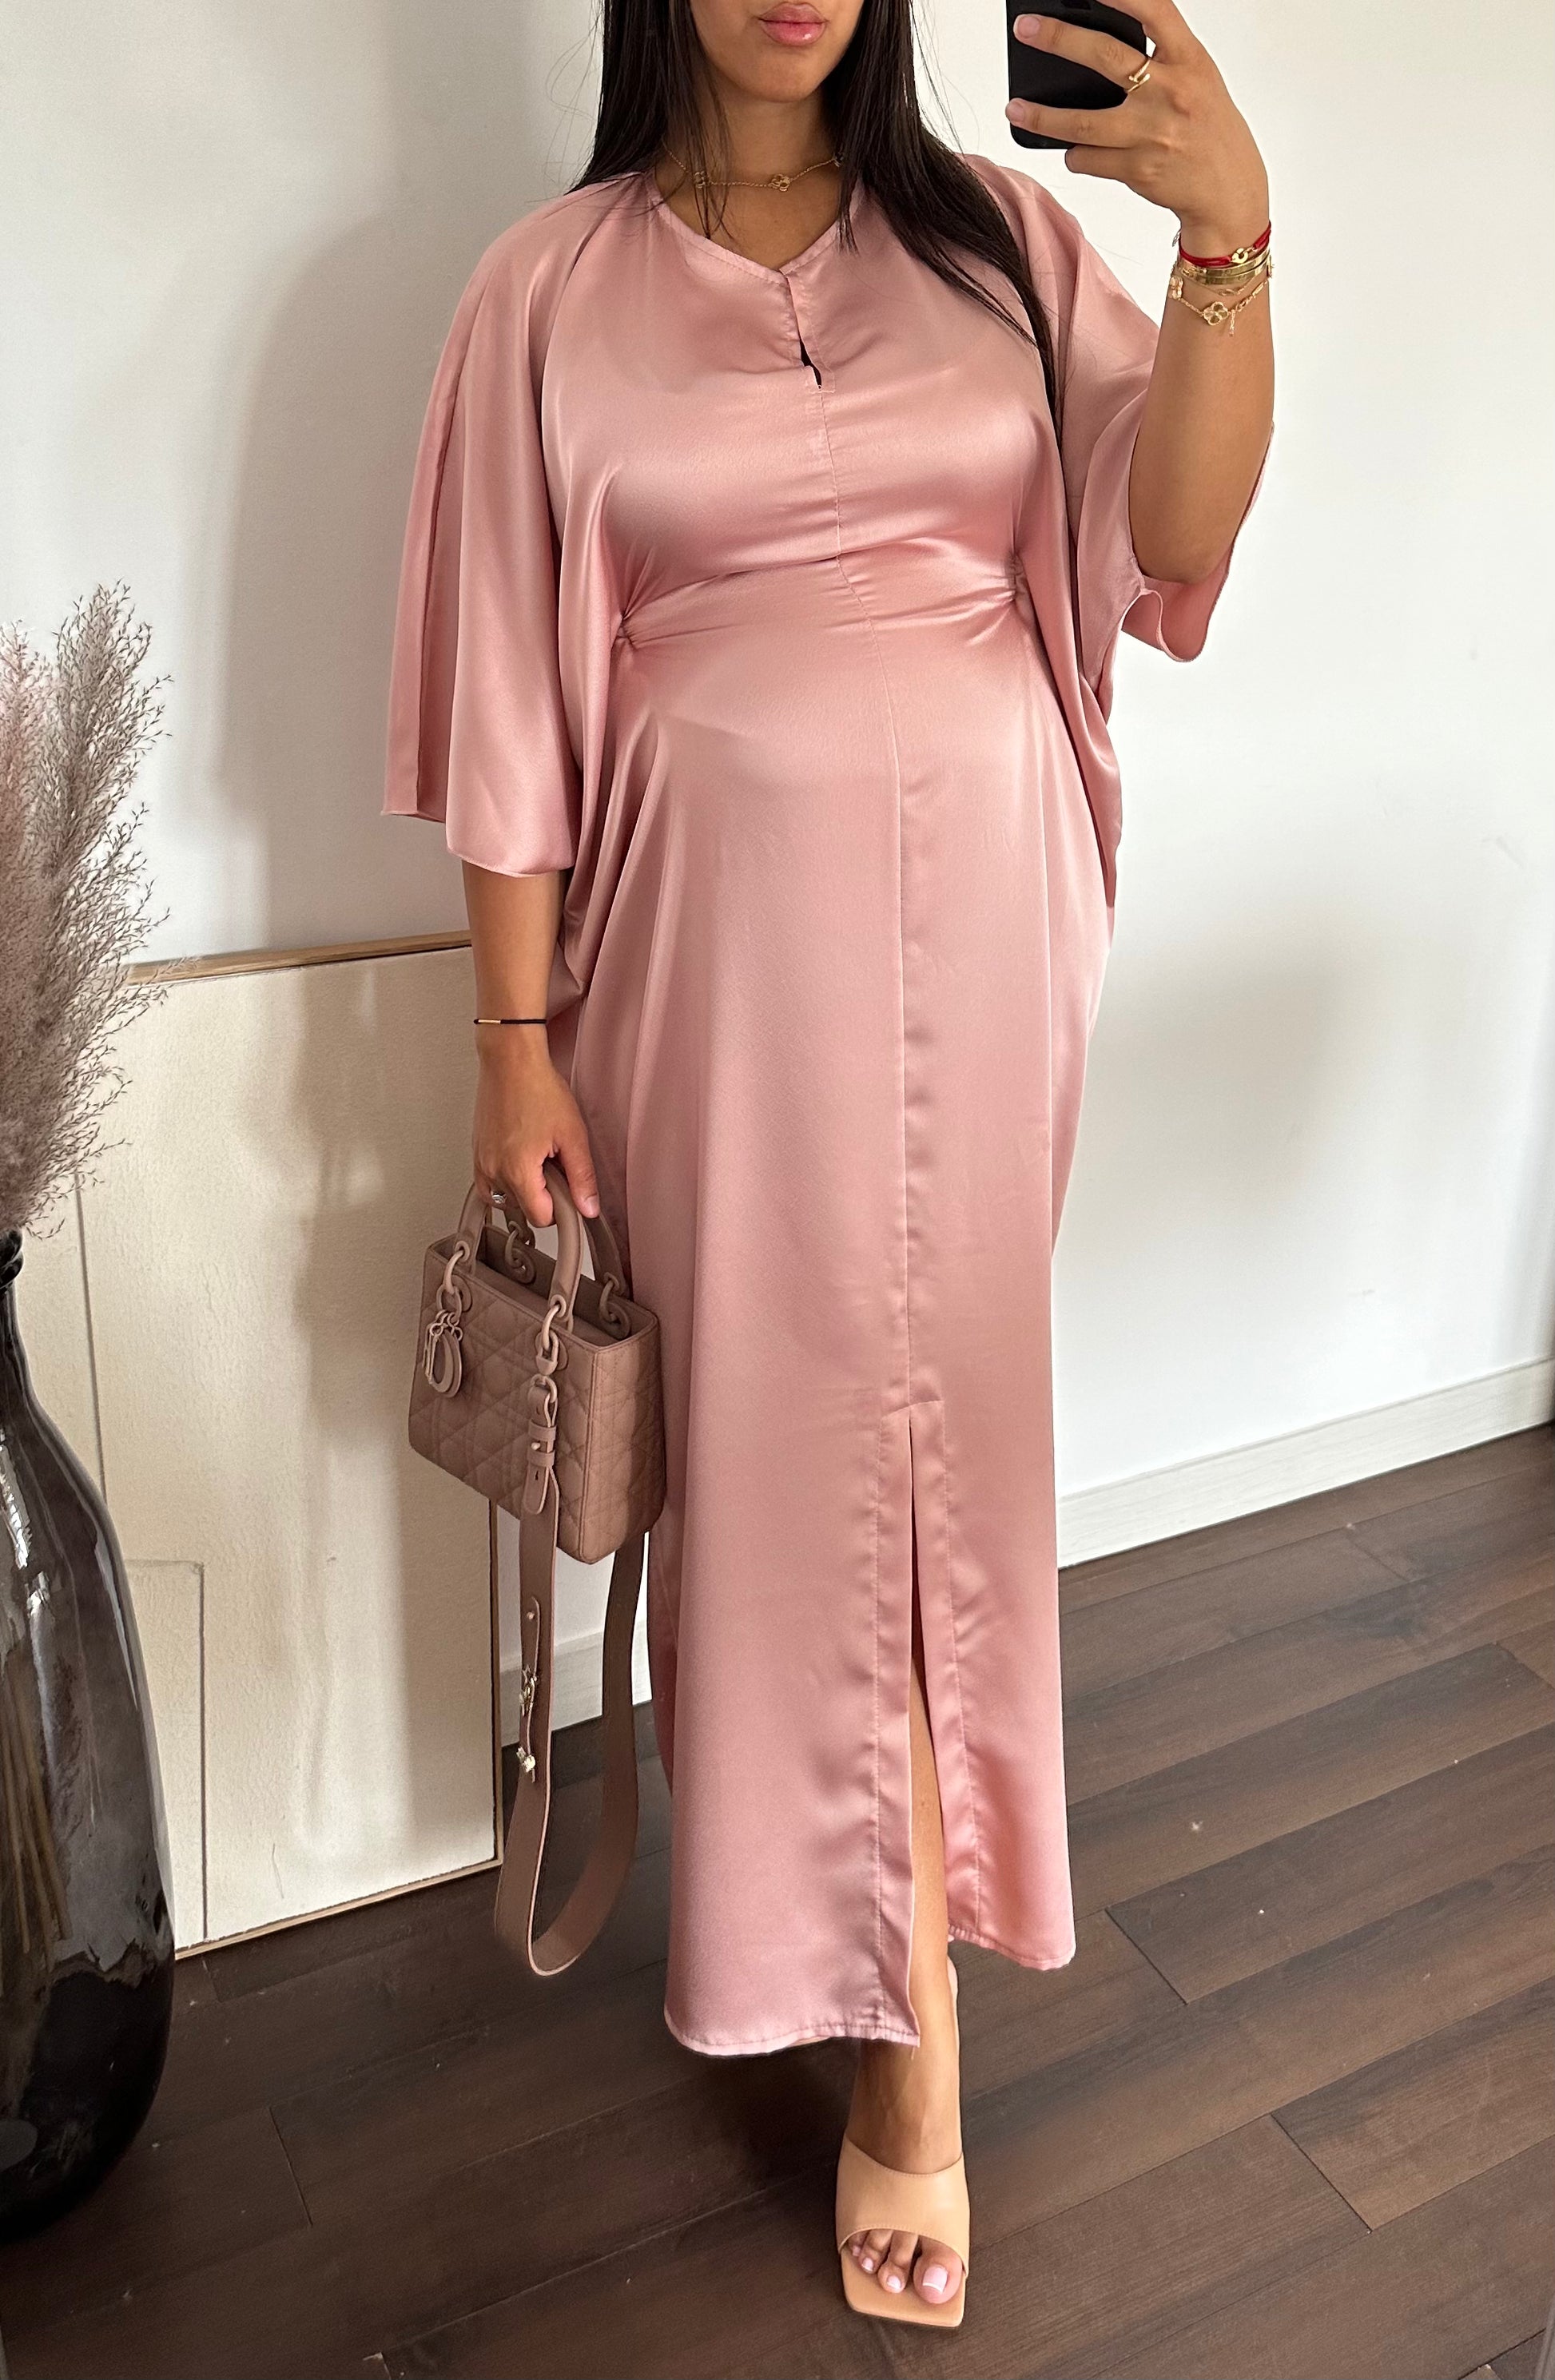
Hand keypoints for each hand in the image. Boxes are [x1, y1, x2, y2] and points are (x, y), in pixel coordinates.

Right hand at [472, 1033, 600, 1225]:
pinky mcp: (476, 1153)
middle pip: (522, 1209)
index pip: (540, 1218)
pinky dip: (505, 1180)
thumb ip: (582, 1176)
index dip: (560, 1208)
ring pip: (505, 1199)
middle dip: (542, 1196)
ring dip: (523, 1188)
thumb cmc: (537, 1088)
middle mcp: (493, 1170)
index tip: (568, 1190)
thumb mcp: (572, 1134)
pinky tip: (520, 1161)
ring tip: (537, 1158)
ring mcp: (481, 1162)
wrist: (511, 1061)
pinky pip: (488, 1185)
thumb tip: (588, 1207)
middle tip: (554, 1165)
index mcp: (517, 1170)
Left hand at [1006, 1, 1267, 256]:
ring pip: (1081, 123)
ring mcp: (1152, 133)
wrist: (1228, 188)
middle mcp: (1171, 92)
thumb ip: (1160, 54)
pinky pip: (1088, 159)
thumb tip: (1099, 37)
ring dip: (1042, 117)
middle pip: (1105, 57)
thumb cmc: (1208, 126)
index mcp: (1189, 59)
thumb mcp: (1197, 76)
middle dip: (1059, 39)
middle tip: (1026, 28)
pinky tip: (1072, 151)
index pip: (1155, 12)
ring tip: (1015, 109)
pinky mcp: (1138, 169)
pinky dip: (1074, 155)